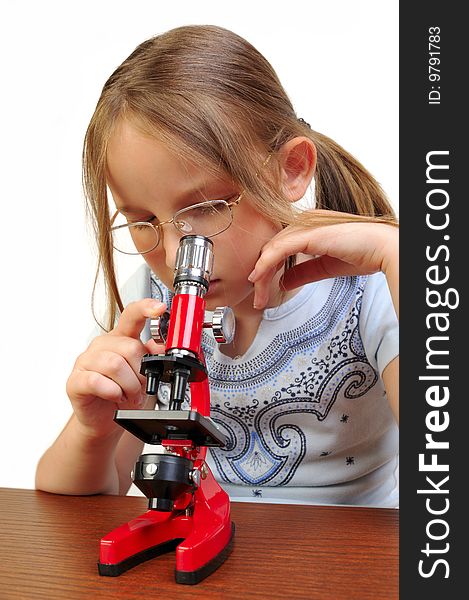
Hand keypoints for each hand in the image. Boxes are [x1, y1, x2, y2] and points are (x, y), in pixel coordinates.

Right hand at [66, 299, 165, 439]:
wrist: (104, 420)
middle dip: (141, 373)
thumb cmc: (122, 393)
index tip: (160, 308)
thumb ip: (151, 356)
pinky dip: (112, 391)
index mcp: (121, 338)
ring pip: (115, 365)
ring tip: (129, 395)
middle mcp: (102, 345)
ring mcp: (86, 361)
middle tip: (140, 387)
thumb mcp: (143, 373)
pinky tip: (115, 396)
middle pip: (129, 347)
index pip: (132, 315)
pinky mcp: (75, 381)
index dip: (146, 308)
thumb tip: (162, 346)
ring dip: (129, 385)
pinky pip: (96, 381)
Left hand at [248, 211, 397, 308]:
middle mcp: (303, 223)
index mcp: (308, 228)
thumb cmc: (363, 254)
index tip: (263, 291)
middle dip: (262, 276)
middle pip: (272, 249)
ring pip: (272, 250)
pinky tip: (258, 277)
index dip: (268, 270)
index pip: (279, 249)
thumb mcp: (325, 267)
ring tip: (259, 296)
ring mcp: (305, 226)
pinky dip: (265, 264)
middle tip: (259, 299)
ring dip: (262, 275)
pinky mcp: (308, 234)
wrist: (383, 249)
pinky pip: (279, 249)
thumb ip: (304, 272)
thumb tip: (284, 282)